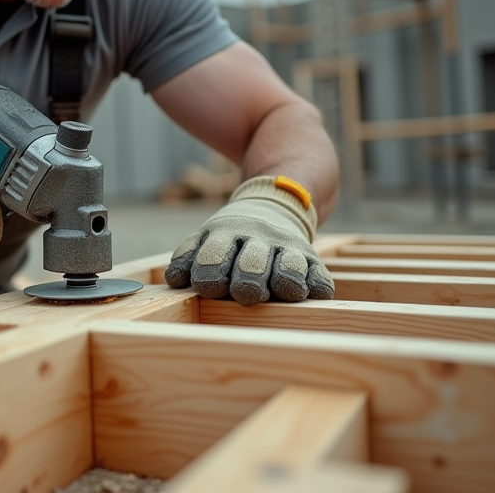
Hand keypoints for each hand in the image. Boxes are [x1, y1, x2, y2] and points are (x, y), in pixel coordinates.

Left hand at [164, 176, 333, 304]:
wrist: (276, 201)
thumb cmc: (233, 234)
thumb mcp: (207, 236)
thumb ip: (188, 256)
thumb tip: (175, 279)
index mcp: (225, 234)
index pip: (213, 256)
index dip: (209, 276)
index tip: (208, 289)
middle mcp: (258, 240)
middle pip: (252, 264)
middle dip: (248, 282)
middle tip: (245, 294)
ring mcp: (287, 248)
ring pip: (288, 267)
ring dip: (285, 281)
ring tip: (284, 292)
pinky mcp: (312, 260)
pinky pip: (319, 276)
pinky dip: (317, 285)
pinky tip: (311, 292)